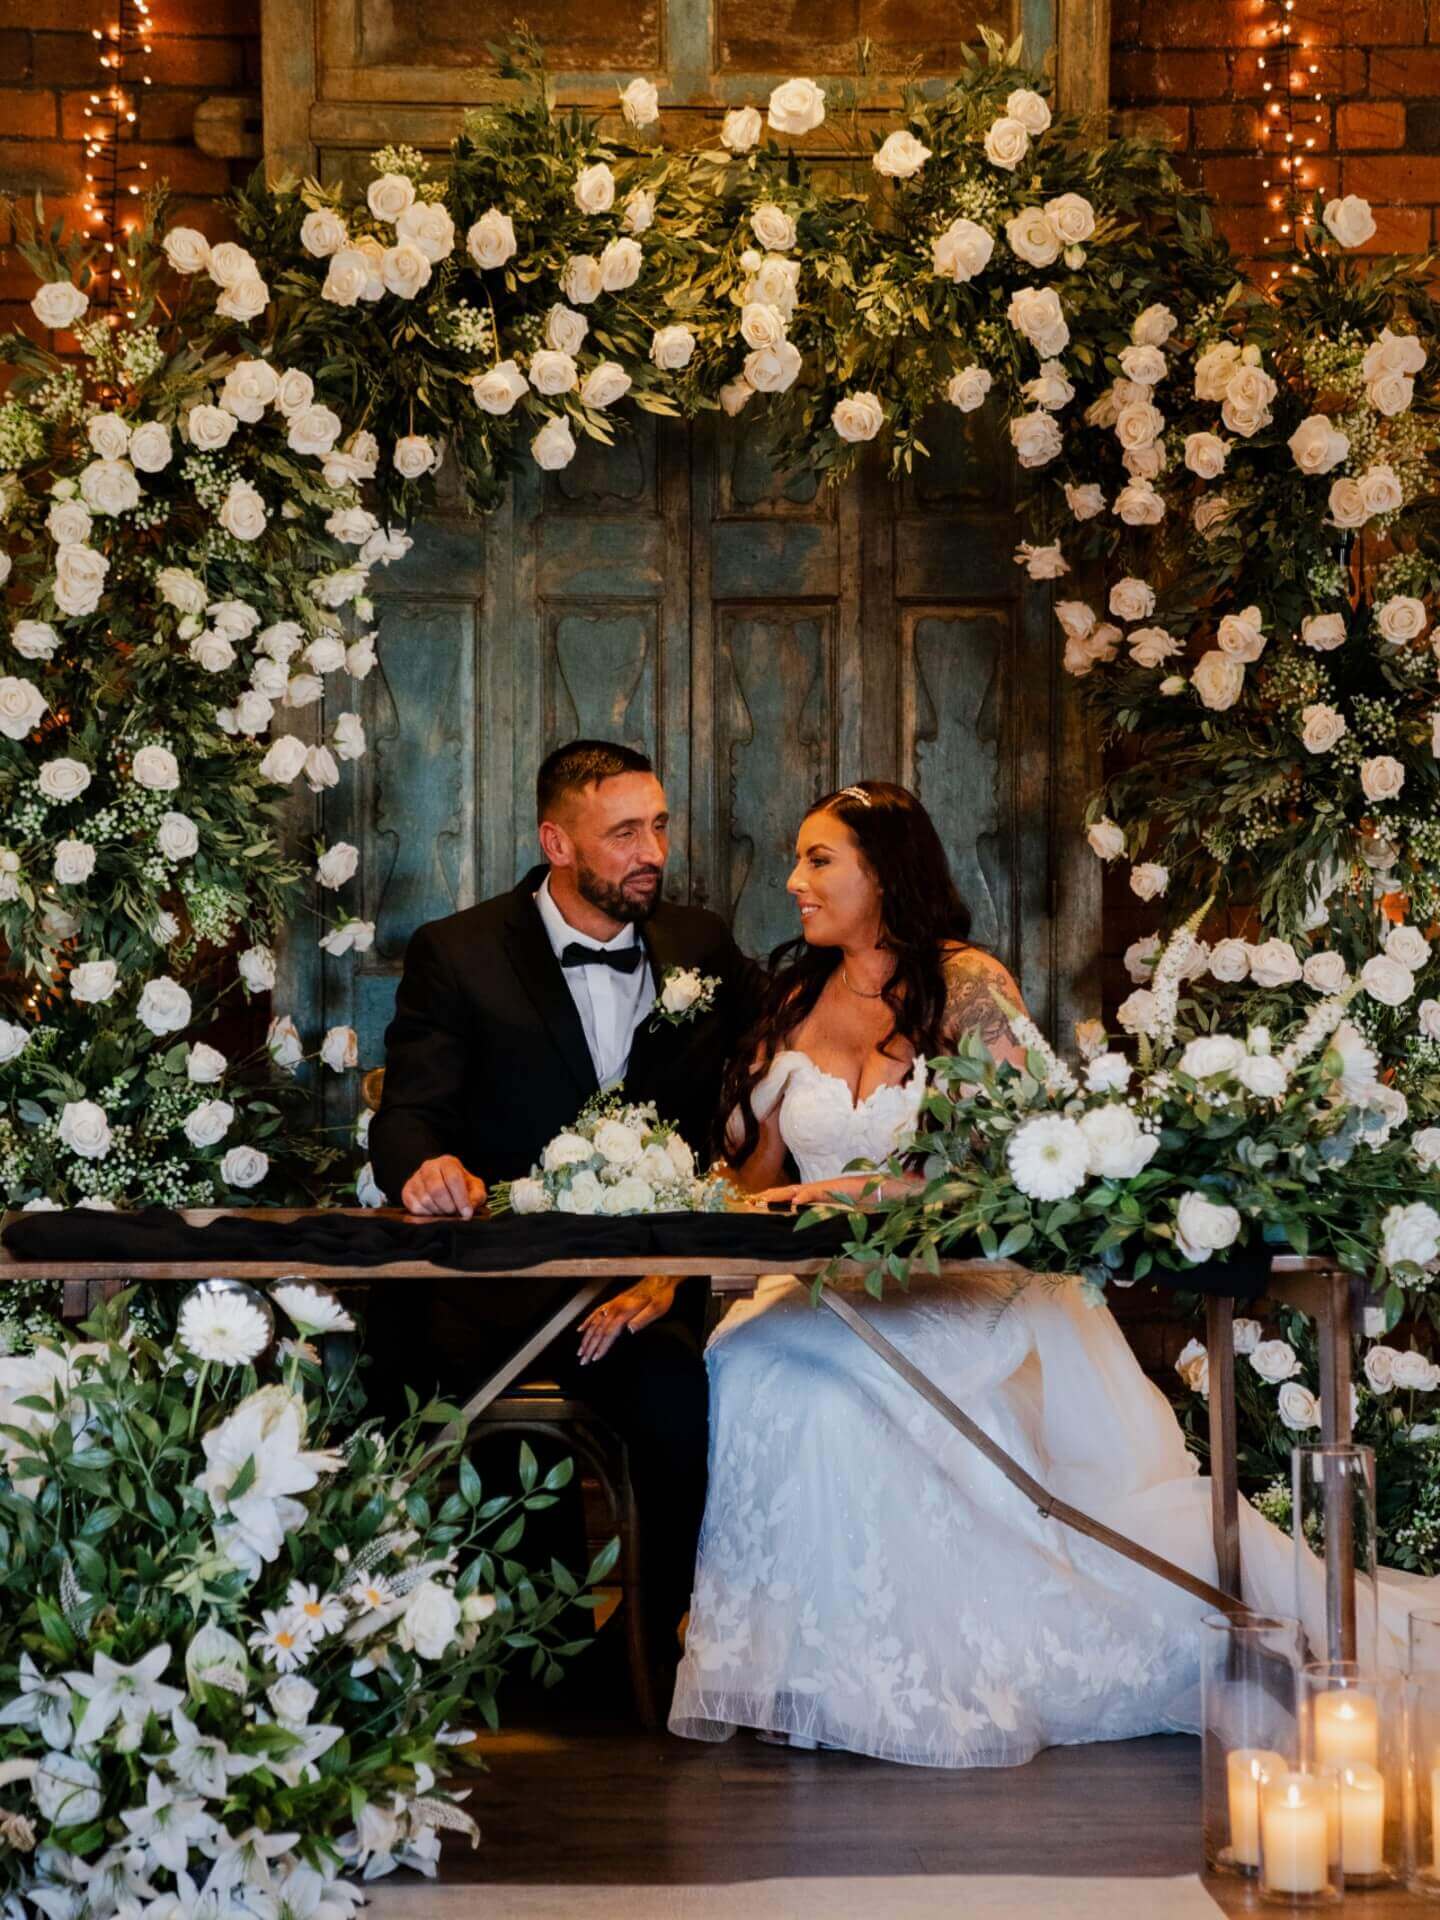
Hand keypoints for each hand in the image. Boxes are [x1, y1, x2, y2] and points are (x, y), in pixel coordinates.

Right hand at [401, 1155, 487, 1218]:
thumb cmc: (462, 1187)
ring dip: (438, 1212)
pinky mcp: (407, 1191)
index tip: (466, 1213)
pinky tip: (434, 1212)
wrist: (444, 1187)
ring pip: (426, 1200)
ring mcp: (415, 1178)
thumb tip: (468, 1209)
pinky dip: (427, 1215)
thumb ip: (476, 1197)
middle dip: (448, 1206)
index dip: (461, 1198)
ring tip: (445, 1211)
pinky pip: (415, 1207)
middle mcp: (429, 1167)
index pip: (453, 1178)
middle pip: (437, 1190)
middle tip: (454, 1213)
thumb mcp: (475, 1188)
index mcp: (447, 1162)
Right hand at [576, 1275, 677, 1365]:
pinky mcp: (614, 1302)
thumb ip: (642, 1319)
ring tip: (580, 1351)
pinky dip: (586, 1322)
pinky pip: (596, 1312)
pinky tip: (581, 1329)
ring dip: (586, 1338)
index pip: (609, 1333)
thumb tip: (631, 1330)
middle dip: (589, 1347)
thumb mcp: (658, 1308)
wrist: (660, 1278)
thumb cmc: (661, 1294)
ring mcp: (614, 1304)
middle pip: (598, 1330)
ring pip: (594, 1323)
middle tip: (583, 1361)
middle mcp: (616, 1307)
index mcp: (626, 1310)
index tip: (595, 1358)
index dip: (601, 1347)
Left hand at [751, 1175, 884, 1209]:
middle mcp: (819, 1190)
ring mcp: (825, 1188)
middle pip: (790, 1191)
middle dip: (771, 1195)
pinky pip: (816, 1192)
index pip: (793, 1195)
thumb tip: (817, 1233)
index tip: (761, 1202)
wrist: (882, 1191)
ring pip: (797, 1189)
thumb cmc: (865, 1203)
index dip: (777, 1198)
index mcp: (819, 1196)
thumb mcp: (841, 1215)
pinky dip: (805, 1196)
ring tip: (764, 1199)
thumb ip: (828, 1218)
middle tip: (753, 1199)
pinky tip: (794, 1202)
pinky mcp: (834, 1189)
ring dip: (780, 1194)